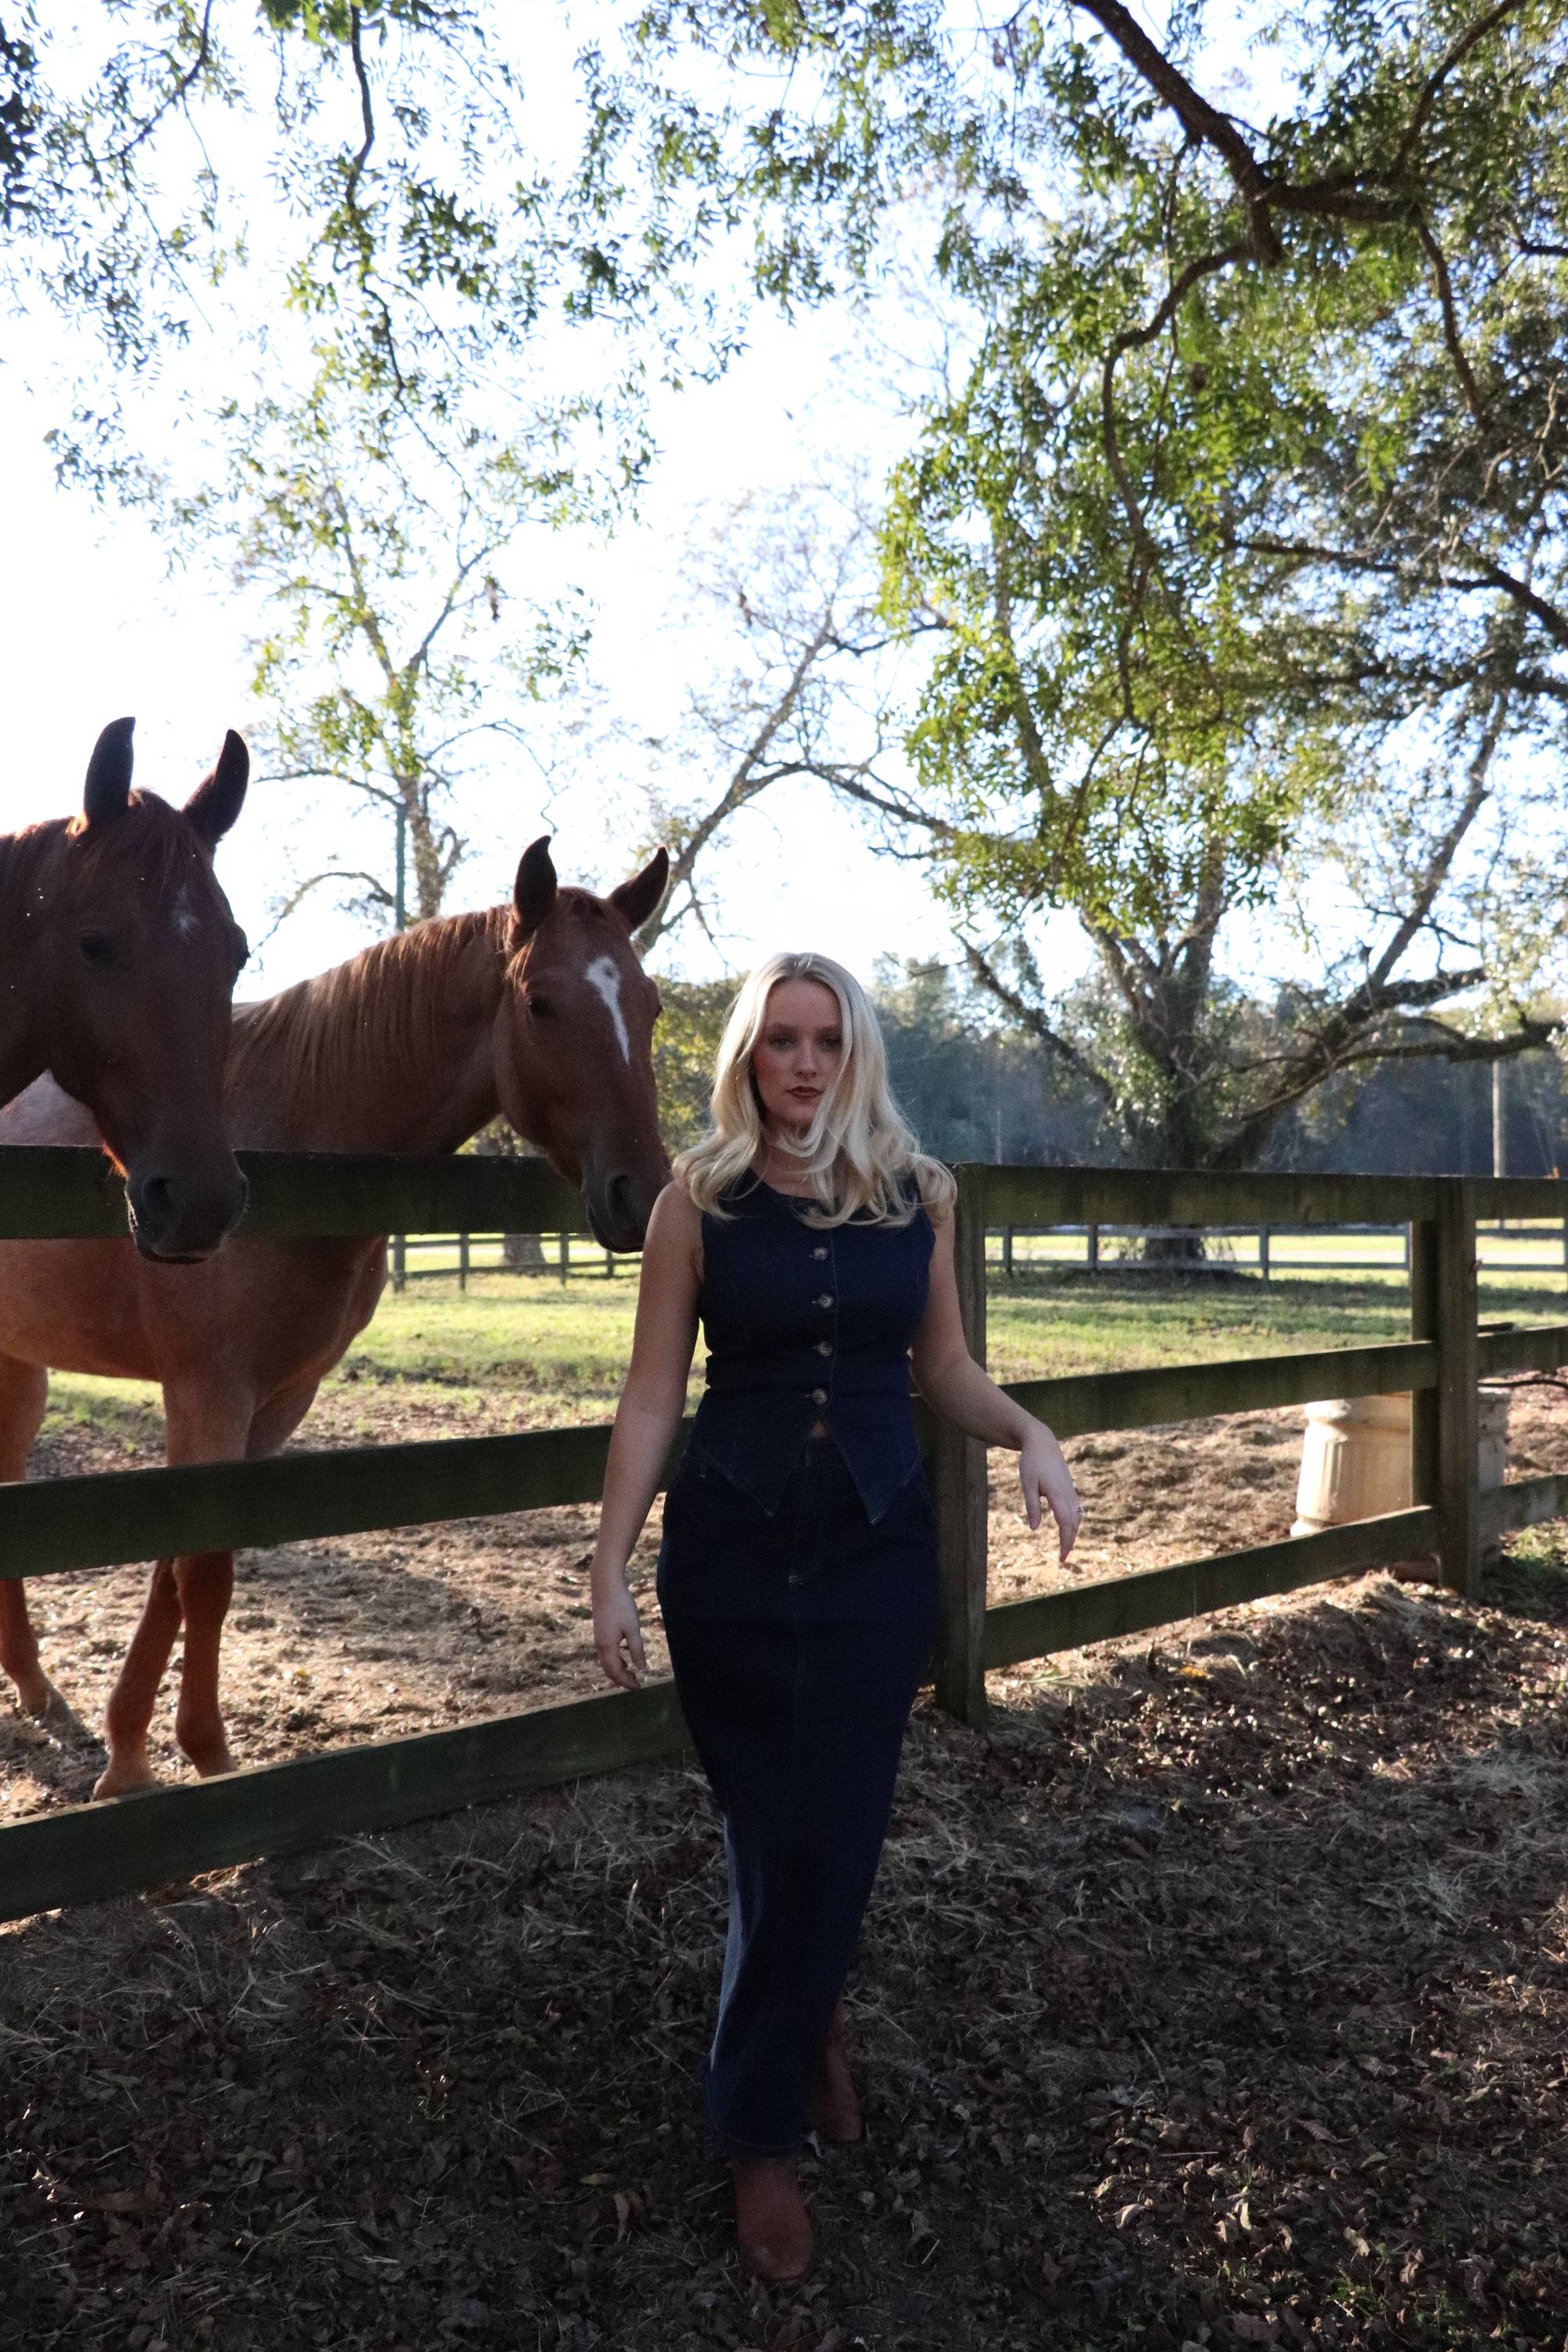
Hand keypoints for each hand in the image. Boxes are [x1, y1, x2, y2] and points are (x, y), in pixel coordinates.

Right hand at [593, 1573, 647, 1690]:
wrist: (606, 1586)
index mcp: (607, 1646)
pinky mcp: (600, 1632)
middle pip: (609, 1670)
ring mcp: (598, 1639)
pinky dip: (615, 1661)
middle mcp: (599, 1645)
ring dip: (618, 1671)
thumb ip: (636, 1649)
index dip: (627, 1682)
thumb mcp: (632, 1628)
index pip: (616, 1672)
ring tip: (632, 1674)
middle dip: (622, 1680)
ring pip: (606, 1662)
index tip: (639, 1687)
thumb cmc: (621, 1605)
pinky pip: (606, 1654)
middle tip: (636, 1684)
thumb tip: (641, 1668)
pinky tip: (625, 1659)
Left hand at [1019, 1424, 1080, 1561]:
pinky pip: (1075, 1509)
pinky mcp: (1069, 1488)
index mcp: (1058, 1494)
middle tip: (1062, 1558)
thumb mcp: (1027, 1484)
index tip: (1061, 1556)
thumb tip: (1035, 1529)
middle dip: (1069, 1542)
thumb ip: (1032, 1506)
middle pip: (1074, 1523)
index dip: (1065, 1541)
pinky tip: (1068, 1528)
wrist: (1042, 1442)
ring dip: (1073, 1533)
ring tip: (1065, 1546)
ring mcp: (1070, 1490)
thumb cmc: (1031, 1462)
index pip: (1066, 1523)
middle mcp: (1068, 1493)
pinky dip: (1073, 1522)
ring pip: (1077, 1516)